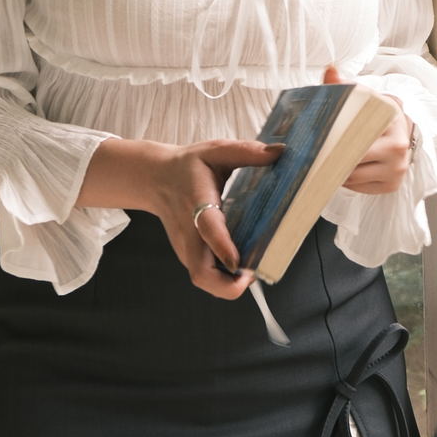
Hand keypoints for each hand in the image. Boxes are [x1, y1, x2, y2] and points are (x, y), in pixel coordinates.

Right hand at [75, 135, 280, 299]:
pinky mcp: (189, 255)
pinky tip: (243, 267)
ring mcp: (186, 248)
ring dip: (228, 285)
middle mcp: (189, 232)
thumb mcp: (216, 150)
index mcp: (196, 203)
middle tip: (253, 275)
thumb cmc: (188, 166)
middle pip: (201, 273)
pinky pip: (206, 274)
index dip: (223, 247)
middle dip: (228, 286)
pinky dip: (224, 279)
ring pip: (203, 279)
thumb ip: (247, 151)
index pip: (208, 229)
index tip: (238, 261)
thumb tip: (280, 152)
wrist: (156, 179)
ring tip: (253, 271)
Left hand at [323, 65, 413, 193]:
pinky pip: (360, 188)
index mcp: (392, 121)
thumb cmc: (377, 116)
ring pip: (355, 177)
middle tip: (311, 156)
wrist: (401, 130)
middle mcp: (399, 147)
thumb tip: (330, 71)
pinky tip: (339, 172)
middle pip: (354, 158)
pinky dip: (347, 182)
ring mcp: (397, 169)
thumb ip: (345, 85)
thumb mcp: (364, 97)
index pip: (357, 132)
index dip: (334, 137)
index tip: (317, 139)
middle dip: (331, 158)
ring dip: (336, 172)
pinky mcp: (392, 185)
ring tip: (322, 163)